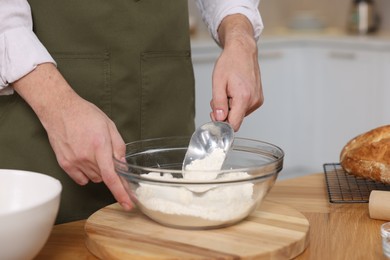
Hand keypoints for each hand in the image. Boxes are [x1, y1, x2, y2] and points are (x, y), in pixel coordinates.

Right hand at [12, 63, 132, 210]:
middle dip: (110, 170)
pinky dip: (86, 173)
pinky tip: (85, 159)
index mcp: (100, 147)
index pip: (112, 178)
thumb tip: (124, 166)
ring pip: (94, 178)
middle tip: (106, 155)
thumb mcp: (110, 126)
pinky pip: (81, 179)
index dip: (122, 193)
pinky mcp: (65, 165)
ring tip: (93, 151)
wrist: (60, 110)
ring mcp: (74, 162)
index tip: (128, 204)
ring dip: (99, 171)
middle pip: (105, 177)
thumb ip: (119, 148)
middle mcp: (86, 158)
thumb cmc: (86, 115)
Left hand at [210, 14, 262, 130]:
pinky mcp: (258, 99)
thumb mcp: (218, 82)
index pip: (234, 124)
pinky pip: (244, 108)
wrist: (243, 51)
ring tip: (228, 91)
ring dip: (230, 107)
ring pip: (239, 114)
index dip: (222, 123)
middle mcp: (253, 101)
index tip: (215, 116)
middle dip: (224, 112)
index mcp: (243, 97)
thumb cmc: (230, 63)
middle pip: (235, 119)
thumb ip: (218, 103)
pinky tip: (235, 91)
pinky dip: (237, 103)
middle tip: (219, 97)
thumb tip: (219, 118)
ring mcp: (257, 100)